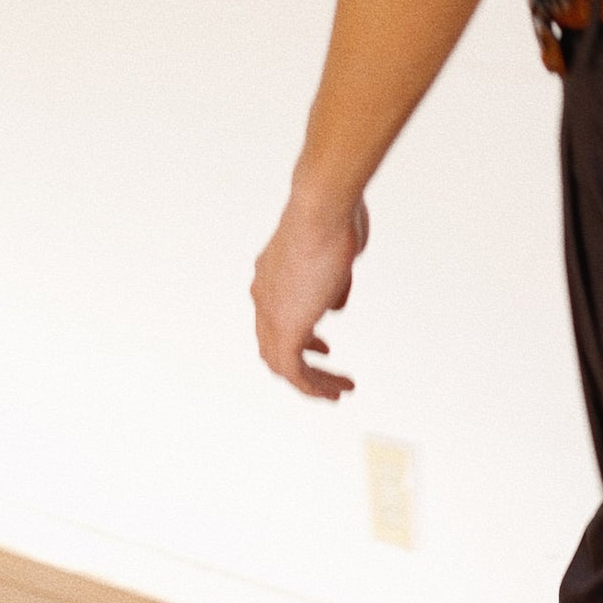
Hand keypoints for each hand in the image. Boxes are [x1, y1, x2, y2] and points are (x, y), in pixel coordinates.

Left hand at [251, 192, 369, 399]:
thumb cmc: (334, 220)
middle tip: (325, 379)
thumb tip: (335, 305)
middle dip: (301, 365)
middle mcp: (264, 296)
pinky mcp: (287, 327)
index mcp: (271, 276)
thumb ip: (334, 283)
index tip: (324, 348)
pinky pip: (295, 371)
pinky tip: (338, 389)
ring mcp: (272, 313)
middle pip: (271, 345)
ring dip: (311, 381)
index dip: (301, 338)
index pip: (276, 318)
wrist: (321, 211)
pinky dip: (315, 385)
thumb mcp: (336, 255)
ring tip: (337, 392)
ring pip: (282, 364)